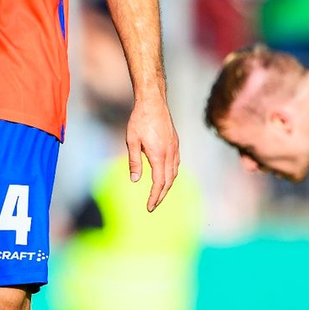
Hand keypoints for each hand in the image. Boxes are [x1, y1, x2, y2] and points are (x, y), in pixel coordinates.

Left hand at [126, 97, 179, 211]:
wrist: (153, 102)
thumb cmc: (139, 120)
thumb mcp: (132, 141)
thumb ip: (134, 161)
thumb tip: (135, 180)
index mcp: (158, 155)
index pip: (159, 183)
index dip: (154, 196)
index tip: (149, 207)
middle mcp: (170, 153)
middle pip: (168, 181)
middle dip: (161, 195)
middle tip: (153, 205)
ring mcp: (174, 148)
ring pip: (174, 173)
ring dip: (167, 186)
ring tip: (158, 194)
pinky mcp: (175, 143)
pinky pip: (176, 164)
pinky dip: (171, 174)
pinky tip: (166, 176)